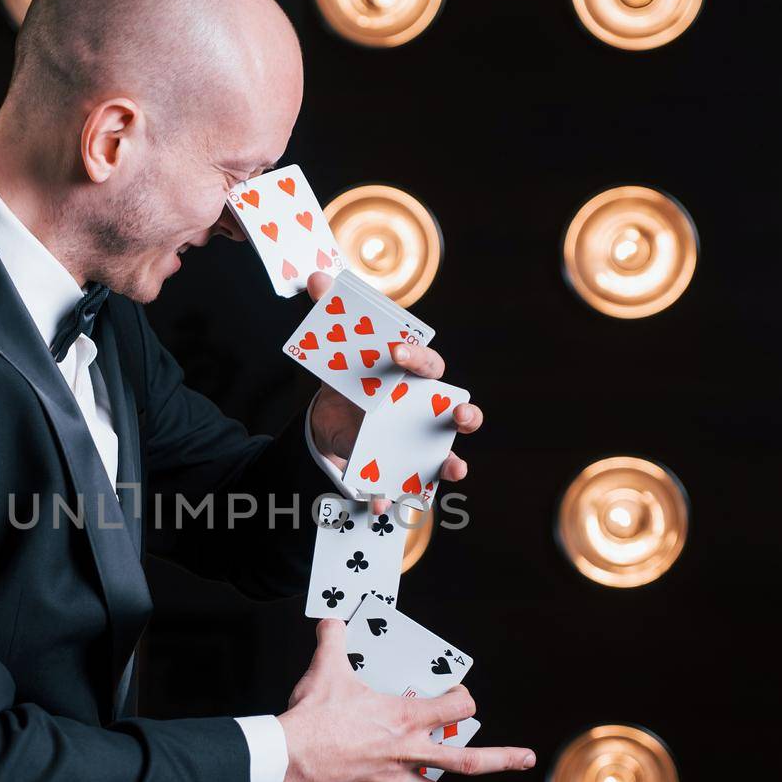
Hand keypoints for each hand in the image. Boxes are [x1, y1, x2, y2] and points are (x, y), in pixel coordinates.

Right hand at [275, 618, 535, 781]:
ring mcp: (392, 780)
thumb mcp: (326, 670)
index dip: (462, 700)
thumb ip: (333, 641)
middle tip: (527, 760)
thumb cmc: (312, 717)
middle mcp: (407, 752)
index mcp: (404, 718)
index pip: (455, 708)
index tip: (460, 699)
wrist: (288, 757)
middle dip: (502, 759)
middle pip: (466, 760)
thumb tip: (329, 620)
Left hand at [303, 270, 482, 513]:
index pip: (426, 361)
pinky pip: (408, 488)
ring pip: (448, 455)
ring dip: (453, 464)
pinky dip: (393, 498)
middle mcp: (428, 409)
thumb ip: (330, 314)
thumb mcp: (338, 350)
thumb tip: (316, 278)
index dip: (415, 356)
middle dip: (465, 414)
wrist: (334, 418)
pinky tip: (378, 503)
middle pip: (459, 410)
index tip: (394, 351)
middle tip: (459, 415)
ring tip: (454, 469)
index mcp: (414, 375)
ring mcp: (421, 442)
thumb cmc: (351, 377)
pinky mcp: (404, 469)